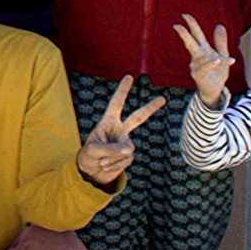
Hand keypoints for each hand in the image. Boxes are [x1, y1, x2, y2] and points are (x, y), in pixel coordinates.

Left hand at [75, 75, 165, 189]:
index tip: (129, 76)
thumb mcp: (93, 150)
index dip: (122, 91)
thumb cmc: (87, 157)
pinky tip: (106, 166)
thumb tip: (129, 150)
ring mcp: (125, 143)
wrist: (90, 173)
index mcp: (107, 122)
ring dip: (113, 158)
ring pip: (126, 149)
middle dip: (150, 108)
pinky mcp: (128, 156)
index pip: (116, 104)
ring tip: (101, 162)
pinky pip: (126, 160)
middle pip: (138, 117)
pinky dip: (115, 165)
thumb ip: (110, 148)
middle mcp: (119, 130)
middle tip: (163, 98)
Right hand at [171, 13, 236, 107]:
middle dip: (184, 34)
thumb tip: (220, 25)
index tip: (185, 15)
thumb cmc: (217, 72)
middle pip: (190, 42)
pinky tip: (217, 61)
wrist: (216, 89)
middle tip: (177, 25)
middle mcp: (197, 56)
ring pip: (201, 57)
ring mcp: (196, 65)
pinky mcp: (198, 74)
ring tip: (220, 60)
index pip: (196, 35)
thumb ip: (221, 42)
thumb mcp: (222, 55)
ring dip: (212, 58)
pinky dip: (211, 64)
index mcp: (203, 49)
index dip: (191, 25)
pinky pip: (204, 67)